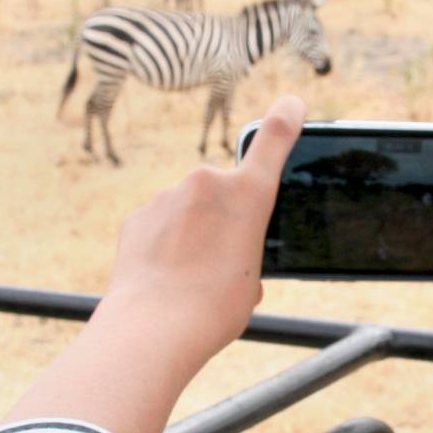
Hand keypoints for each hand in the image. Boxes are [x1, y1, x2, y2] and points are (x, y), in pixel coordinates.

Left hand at [3, 96, 303, 432]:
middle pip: (224, 192)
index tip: (291, 104)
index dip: (286, 118)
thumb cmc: (214, 309)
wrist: (154, 327)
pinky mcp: (140, 214)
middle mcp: (208, 183)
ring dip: (194, 233)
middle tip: (222, 262)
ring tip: (190, 277)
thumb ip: (245, 252)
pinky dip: (166, 243)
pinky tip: (165, 275)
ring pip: (190, 209)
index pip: (273, 140)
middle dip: (225, 218)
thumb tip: (227, 255)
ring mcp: (169, 196)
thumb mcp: (251, 280)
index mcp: (249, 196)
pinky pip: (161, 223)